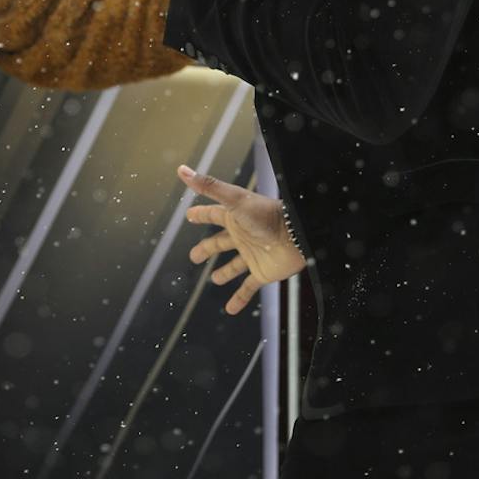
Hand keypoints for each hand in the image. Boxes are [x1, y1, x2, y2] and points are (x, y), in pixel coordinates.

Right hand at [179, 164, 306, 314]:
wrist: (297, 237)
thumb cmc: (266, 215)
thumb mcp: (234, 199)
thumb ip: (208, 185)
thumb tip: (182, 169)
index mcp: (235, 217)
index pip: (213, 215)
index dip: (201, 215)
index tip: (189, 215)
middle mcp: (243, 236)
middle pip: (220, 243)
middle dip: (207, 248)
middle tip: (194, 256)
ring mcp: (253, 255)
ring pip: (234, 266)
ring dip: (225, 273)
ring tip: (215, 279)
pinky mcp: (263, 272)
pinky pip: (248, 288)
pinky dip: (239, 299)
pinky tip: (230, 309)